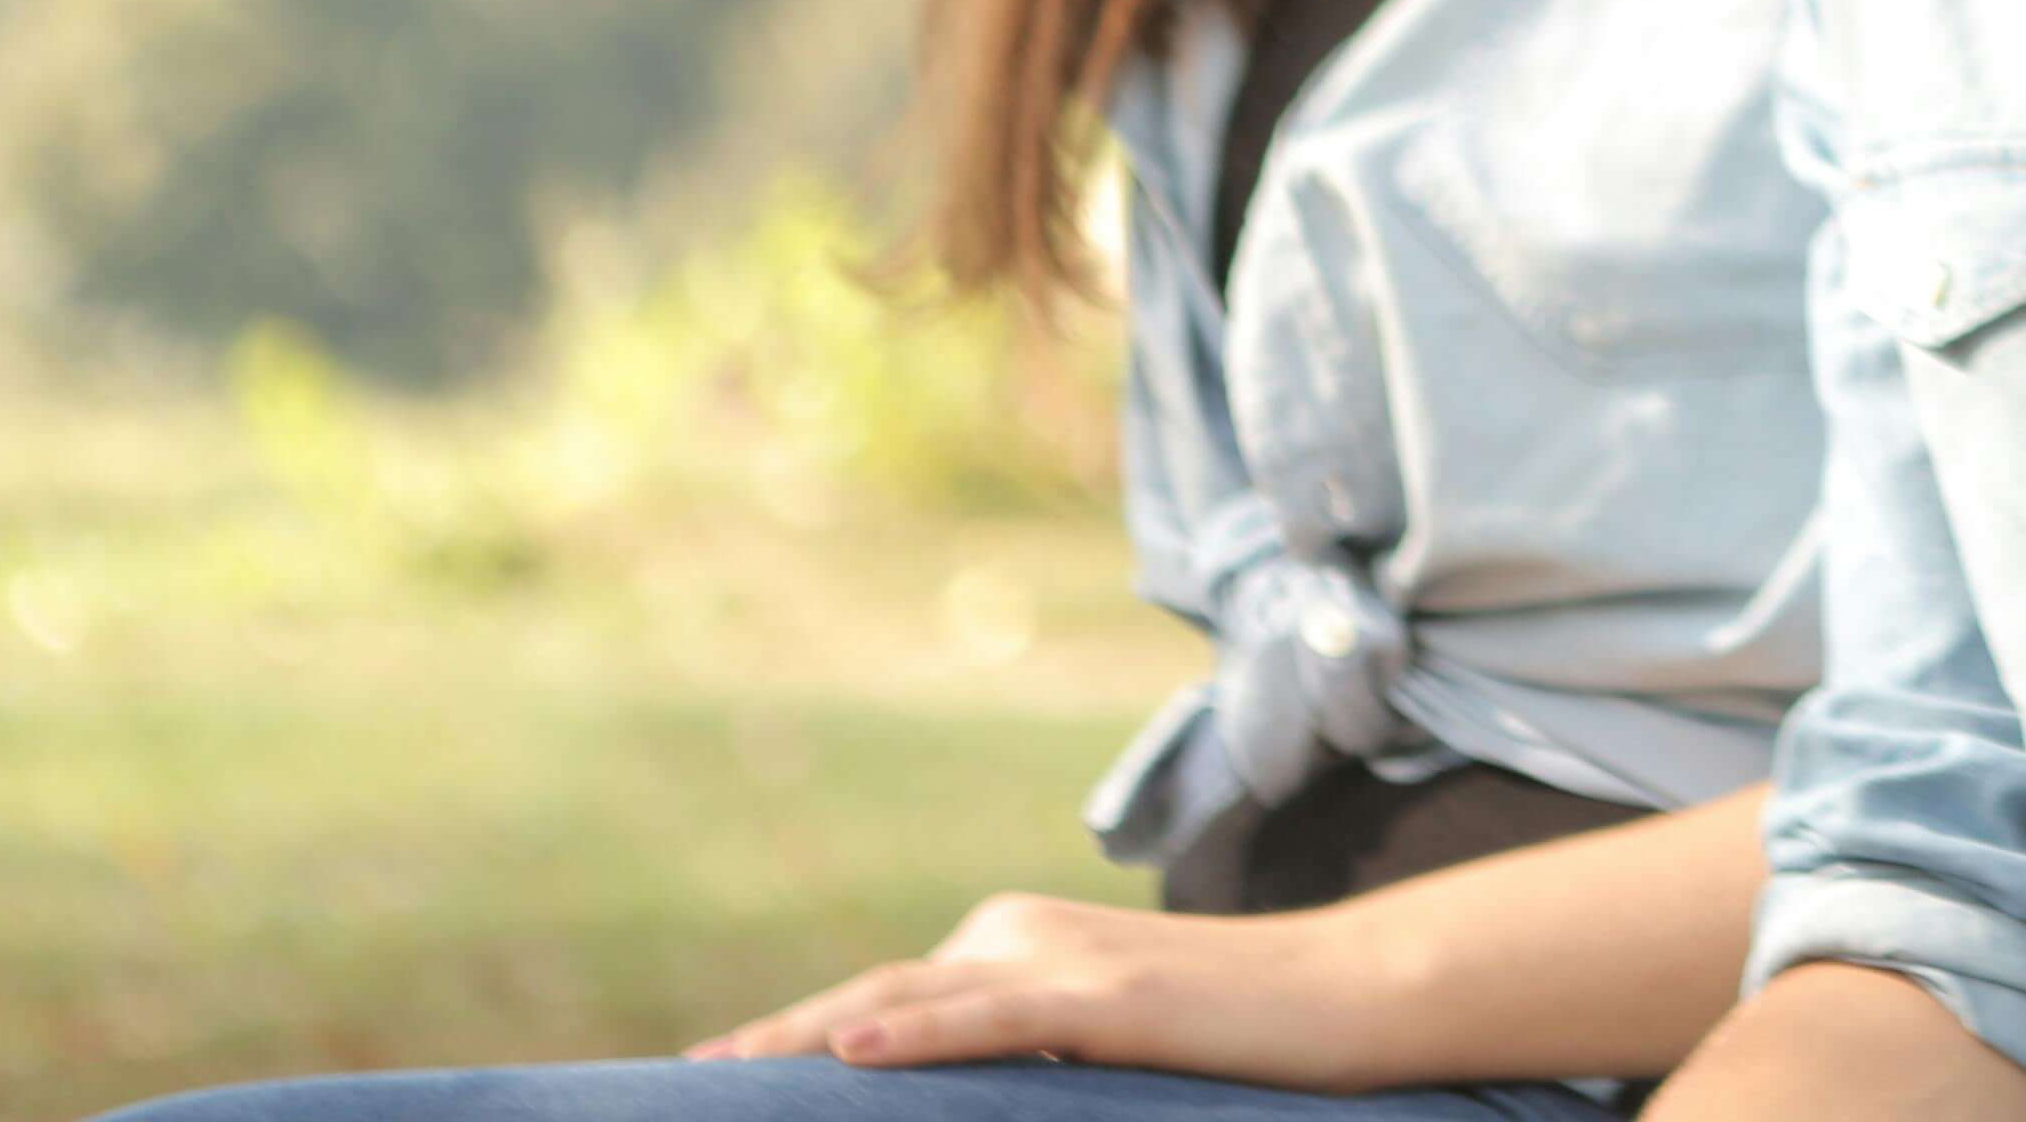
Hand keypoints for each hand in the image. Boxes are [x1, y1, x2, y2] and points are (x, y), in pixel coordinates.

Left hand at [695, 891, 1378, 1084]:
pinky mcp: (1106, 997)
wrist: (1344, 993)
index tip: (707, 1080)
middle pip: (868, 994)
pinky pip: (988, 1018)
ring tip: (723, 1075)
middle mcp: (1019, 935)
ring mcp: (1061, 960)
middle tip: (682, 1084)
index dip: (789, 1040)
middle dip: (772, 1044)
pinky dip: (913, 1032)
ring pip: (908, 1000)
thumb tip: (939, 1090)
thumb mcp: (1100, 1039)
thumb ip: (1020, 1049)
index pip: (876, 997)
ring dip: (808, 1040)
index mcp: (1011, 943)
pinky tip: (849, 1052)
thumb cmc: (1232, 1030)